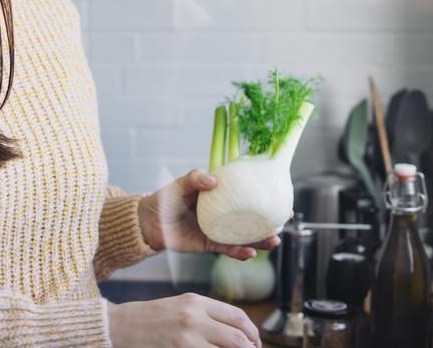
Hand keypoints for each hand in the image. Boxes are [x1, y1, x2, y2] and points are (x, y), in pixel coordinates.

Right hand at [108, 293, 261, 347]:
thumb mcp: (180, 306)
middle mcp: (194, 316)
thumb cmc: (151, 318)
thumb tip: (235, 331)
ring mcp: (187, 336)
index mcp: (196, 301)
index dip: (252, 332)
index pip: (237, 316)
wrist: (120, 326)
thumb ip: (206, 314)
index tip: (254, 342)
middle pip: (238, 337)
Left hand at [138, 169, 279, 259]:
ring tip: (274, 242)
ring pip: (244, 236)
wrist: (148, 222)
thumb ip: (195, 179)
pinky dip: (239, 252)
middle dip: (269, 220)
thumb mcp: (180, 184)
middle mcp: (223, 213)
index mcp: (219, 195)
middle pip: (250, 216)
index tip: (280, 194)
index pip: (245, 192)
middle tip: (284, 219)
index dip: (263, 193)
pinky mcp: (210, 245)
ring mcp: (218, 230)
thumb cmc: (165, 199)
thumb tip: (213, 181)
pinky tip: (250, 253)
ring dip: (260, 240)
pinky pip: (228, 249)